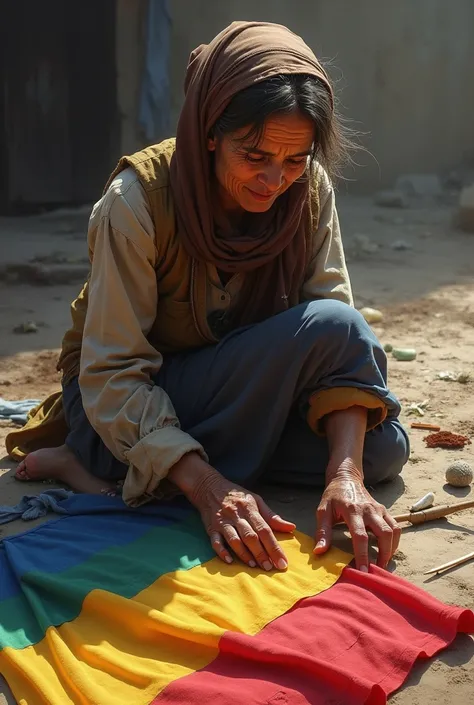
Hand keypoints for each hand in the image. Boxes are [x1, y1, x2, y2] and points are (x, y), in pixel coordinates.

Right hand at [170, 453, 294, 569]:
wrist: (209, 486)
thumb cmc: (237, 496)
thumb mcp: (256, 500)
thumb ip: (272, 516)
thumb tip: (291, 527)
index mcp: (250, 508)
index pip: (265, 529)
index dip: (274, 547)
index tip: (282, 562)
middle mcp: (237, 515)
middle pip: (250, 536)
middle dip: (261, 553)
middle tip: (270, 568)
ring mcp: (223, 522)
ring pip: (234, 540)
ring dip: (244, 554)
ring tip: (254, 566)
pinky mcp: (211, 528)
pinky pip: (215, 541)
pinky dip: (222, 552)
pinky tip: (229, 561)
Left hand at [313, 473, 400, 570]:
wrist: (346, 478)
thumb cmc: (333, 496)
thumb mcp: (323, 511)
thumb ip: (322, 531)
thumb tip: (319, 551)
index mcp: (352, 511)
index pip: (360, 536)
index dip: (362, 555)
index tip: (362, 570)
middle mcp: (369, 510)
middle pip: (384, 534)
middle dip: (384, 554)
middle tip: (377, 570)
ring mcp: (379, 509)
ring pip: (393, 531)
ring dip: (391, 549)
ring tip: (382, 563)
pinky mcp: (384, 510)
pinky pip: (395, 527)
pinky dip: (394, 541)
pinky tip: (387, 550)